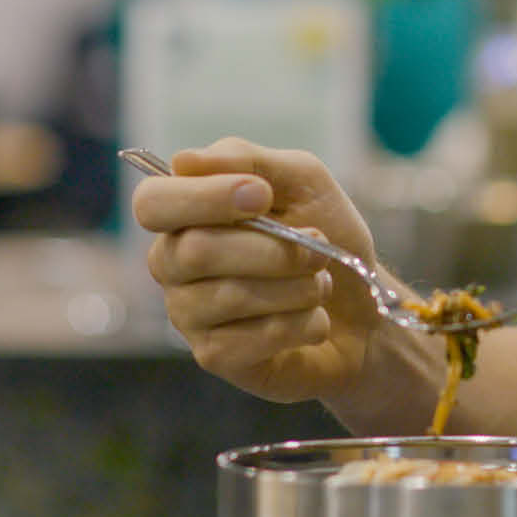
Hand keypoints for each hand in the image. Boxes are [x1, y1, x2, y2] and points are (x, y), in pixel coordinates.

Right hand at [133, 139, 388, 404]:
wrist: (364, 306)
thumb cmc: (327, 237)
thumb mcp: (302, 181)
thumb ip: (247, 160)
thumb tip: (185, 160)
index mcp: (184, 214)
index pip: (153, 203)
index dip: (204, 197)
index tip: (262, 195)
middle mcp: (173, 264)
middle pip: (196, 250)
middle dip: (273, 247)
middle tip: (316, 246)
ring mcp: (189, 314)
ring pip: (230, 295)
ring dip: (296, 286)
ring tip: (322, 283)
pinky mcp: (215, 356)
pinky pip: (252, 339)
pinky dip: (301, 323)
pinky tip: (315, 319)